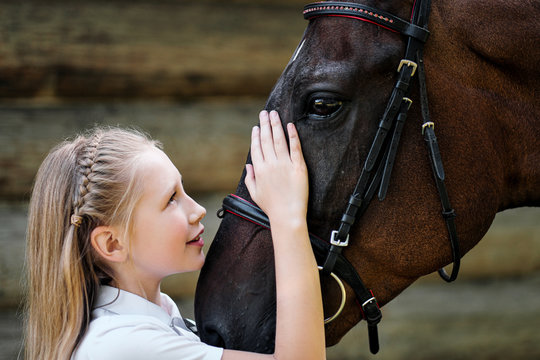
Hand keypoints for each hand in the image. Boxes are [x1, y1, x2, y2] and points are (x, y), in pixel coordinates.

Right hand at [245, 110, 307, 224]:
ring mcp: (285, 164)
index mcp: (259, 170)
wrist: (288, 216)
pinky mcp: (299, 167)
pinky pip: (295, 147)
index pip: (256, 148)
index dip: (256, 136)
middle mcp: (271, 164)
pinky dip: (293, 135)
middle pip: (267, 139)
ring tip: (275, 114)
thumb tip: (248, 165)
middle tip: (265, 113)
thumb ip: (250, 178)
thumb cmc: (271, 207)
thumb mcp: (255, 193)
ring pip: (279, 140)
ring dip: (276, 125)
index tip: (257, 127)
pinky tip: (290, 125)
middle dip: (265, 124)